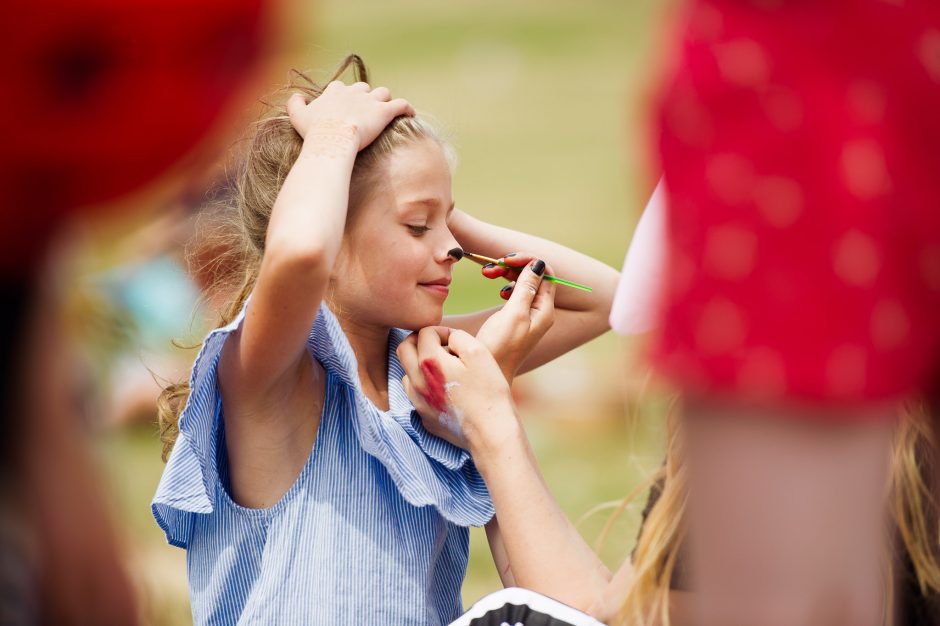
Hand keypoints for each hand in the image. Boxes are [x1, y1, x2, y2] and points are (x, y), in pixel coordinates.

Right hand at [286, 80, 414, 149]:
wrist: (332, 139)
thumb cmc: (314, 131)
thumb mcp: (297, 116)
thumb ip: (295, 103)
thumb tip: (297, 96)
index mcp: (335, 91)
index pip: (340, 87)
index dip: (343, 96)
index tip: (343, 107)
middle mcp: (354, 92)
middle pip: (363, 88)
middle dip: (365, 97)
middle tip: (365, 112)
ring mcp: (370, 100)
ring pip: (382, 93)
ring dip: (384, 100)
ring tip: (386, 111)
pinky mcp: (384, 111)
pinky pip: (401, 105)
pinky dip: (407, 108)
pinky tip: (411, 114)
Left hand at [397, 326, 517, 452]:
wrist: (491, 432)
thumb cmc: (489, 390)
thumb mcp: (478, 352)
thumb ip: (457, 336)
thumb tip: (446, 337)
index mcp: (429, 362)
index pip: (424, 333)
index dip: (440, 331)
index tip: (454, 340)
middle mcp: (417, 381)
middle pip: (404, 349)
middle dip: (420, 342)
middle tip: (439, 346)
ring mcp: (418, 401)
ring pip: (406, 373)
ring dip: (419, 365)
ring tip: (443, 369)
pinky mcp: (423, 417)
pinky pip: (415, 395)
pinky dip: (424, 386)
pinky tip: (444, 390)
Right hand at [476, 259, 555, 381]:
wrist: (487, 373)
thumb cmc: (499, 347)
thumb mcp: (514, 314)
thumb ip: (526, 288)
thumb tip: (539, 264)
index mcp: (544, 310)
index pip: (546, 273)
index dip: (527, 261)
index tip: (505, 260)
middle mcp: (540, 311)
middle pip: (534, 276)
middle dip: (514, 266)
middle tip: (491, 267)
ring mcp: (528, 314)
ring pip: (523, 282)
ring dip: (507, 274)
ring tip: (487, 272)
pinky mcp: (515, 318)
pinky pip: (515, 293)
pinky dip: (504, 285)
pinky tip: (496, 288)